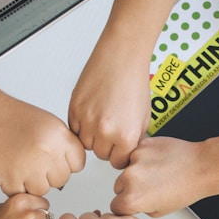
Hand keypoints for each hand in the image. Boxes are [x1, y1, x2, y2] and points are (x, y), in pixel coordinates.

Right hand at [0, 93, 85, 195]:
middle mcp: (46, 152)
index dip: (66, 162)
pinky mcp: (11, 180)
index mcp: (59, 136)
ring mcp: (29, 168)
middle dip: (50, 173)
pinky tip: (11, 168)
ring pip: (43, 190)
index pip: (78, 164)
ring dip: (33, 182)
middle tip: (35, 160)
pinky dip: (16, 185)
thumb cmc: (13, 118)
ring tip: (22, 164)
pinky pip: (23, 194)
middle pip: (62, 180)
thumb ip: (64, 146)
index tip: (56, 158)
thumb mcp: (49, 124)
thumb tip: (73, 167)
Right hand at [68, 35, 149, 168]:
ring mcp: (88, 120)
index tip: (119, 147)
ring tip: (101, 119)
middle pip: (101, 155)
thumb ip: (134, 140)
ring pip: (86, 144)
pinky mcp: (74, 109)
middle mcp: (105, 131)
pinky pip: (74, 129)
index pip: (118, 162)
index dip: (119, 154)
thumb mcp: (144, 118)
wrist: (122, 56)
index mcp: (126, 136)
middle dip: (106, 145)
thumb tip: (125, 154)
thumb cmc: (134, 81)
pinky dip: (81, 125)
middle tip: (111, 129)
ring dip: (92, 136)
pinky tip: (92, 112)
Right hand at [111, 136, 213, 216]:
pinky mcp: (142, 145)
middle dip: (130, 188)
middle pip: (118, 186)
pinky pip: (136, 154)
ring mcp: (135, 159)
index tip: (133, 203)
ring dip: (136, 172)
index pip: (116, 206)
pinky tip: (158, 162)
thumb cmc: (186, 189)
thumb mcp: (159, 211)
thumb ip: (139, 208)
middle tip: (149, 188)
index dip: (126, 206)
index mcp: (132, 199)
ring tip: (157, 174)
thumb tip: (131, 203)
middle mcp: (130, 178)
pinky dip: (144, 158)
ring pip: (126, 169)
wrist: (201, 166)